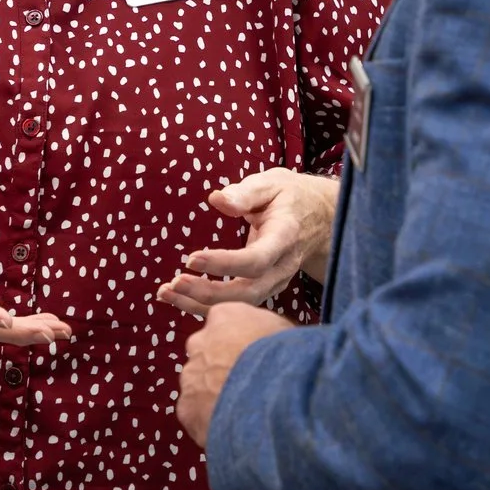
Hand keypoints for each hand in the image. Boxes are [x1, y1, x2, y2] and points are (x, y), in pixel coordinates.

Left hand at [158, 169, 334, 317]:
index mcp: (286, 236)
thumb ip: (245, 192)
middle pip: (249, 292)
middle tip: (175, 283)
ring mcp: (276, 282)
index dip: (225, 264)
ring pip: (241, 305)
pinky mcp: (265, 288)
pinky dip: (206, 304)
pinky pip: (238, 305)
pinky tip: (178, 296)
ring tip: (165, 293)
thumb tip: (217, 199)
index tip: (192, 259)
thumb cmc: (290, 196)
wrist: (323, 218)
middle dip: (210, 293)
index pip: (257, 259)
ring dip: (201, 304)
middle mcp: (283, 266)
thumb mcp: (271, 183)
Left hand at [176, 301, 294, 447]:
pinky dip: (210, 421)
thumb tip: (268, 341)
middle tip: (246, 384)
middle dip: (221, 367)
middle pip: (207, 354)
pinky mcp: (186, 407)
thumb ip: (265, 331)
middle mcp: (199, 341)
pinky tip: (232, 428)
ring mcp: (190, 375)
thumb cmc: (283, 355)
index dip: (239, 342)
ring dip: (215, 394)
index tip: (253, 356)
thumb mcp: (282, 330)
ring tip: (242, 410)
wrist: (269, 391)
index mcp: (224, 316)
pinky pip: (196, 414)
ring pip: (200, 384)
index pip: (224, 324)